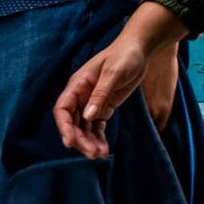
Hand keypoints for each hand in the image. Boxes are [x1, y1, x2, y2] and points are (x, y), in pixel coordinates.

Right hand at [54, 2, 183, 158]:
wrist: (140, 49)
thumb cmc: (125, 55)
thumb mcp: (114, 73)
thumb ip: (101, 94)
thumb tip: (87, 116)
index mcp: (78, 84)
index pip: (62, 108)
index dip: (63, 126)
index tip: (70, 142)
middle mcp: (81, 95)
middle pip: (72, 122)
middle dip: (80, 139)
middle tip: (93, 153)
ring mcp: (92, 102)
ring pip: (84, 127)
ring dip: (90, 142)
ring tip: (100, 155)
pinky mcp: (104, 106)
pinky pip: (97, 126)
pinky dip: (99, 138)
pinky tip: (105, 149)